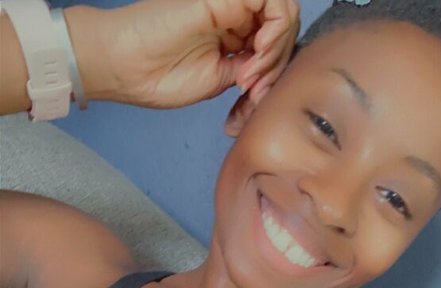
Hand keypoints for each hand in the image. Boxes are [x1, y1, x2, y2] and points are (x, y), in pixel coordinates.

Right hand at [89, 0, 299, 108]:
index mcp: (233, 35)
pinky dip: (275, 31)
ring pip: (284, 13)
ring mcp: (232, 4)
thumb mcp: (218, 81)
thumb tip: (273, 75)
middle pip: (284, 27)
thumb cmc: (158, 77)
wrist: (126, 65)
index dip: (276, 70)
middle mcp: (236, 15)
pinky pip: (272, 4)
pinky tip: (256, 54)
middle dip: (279, 61)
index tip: (255, 95)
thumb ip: (249, 71)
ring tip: (254, 71)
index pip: (276, 44)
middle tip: (255, 87)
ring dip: (278, 47)